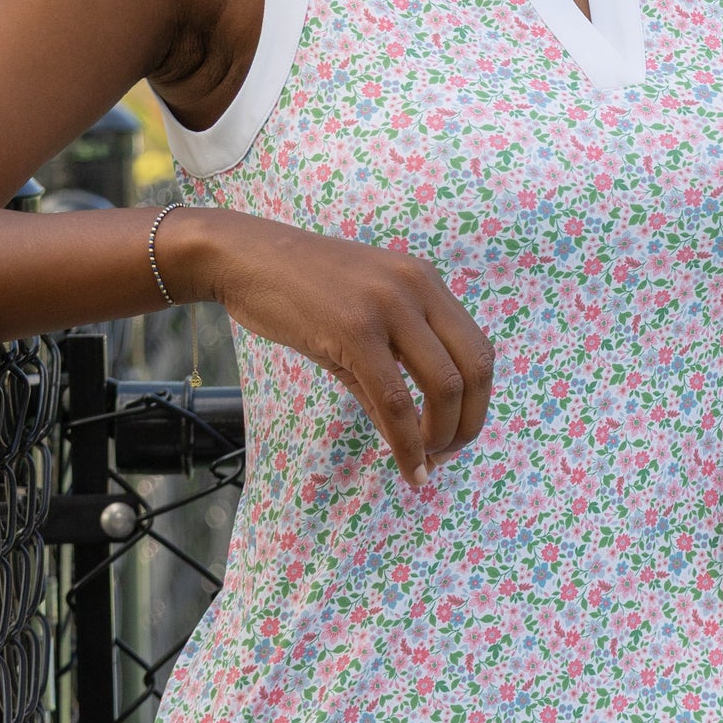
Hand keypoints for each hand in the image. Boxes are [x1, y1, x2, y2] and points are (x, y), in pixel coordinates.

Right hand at [170, 208, 493, 487]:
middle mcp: (418, 288)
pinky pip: (395, 399)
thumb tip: (417, 442)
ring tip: (427, 463)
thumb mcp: (360, 323)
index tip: (456, 433)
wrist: (243, 256)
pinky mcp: (354, 329)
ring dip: (444, 435)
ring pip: (445, 385)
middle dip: (469, 423)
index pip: (478, 349)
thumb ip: (392, 374)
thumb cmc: (299, 291)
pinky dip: (407, 442)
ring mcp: (388, 306)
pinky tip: (408, 466)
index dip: (478, 401)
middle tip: (448, 454)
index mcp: (426, 282)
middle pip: (476, 368)